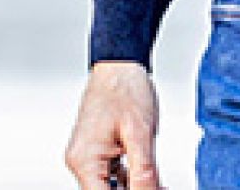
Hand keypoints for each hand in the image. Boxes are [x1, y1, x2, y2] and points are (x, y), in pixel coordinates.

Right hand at [65, 60, 163, 188]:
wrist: (119, 62)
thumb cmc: (125, 87)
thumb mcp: (141, 133)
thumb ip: (144, 171)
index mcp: (86, 160)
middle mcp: (81, 160)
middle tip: (159, 187)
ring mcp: (87, 155)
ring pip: (109, 186)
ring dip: (133, 186)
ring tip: (158, 183)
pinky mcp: (96, 150)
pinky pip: (111, 174)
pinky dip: (129, 177)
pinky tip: (148, 177)